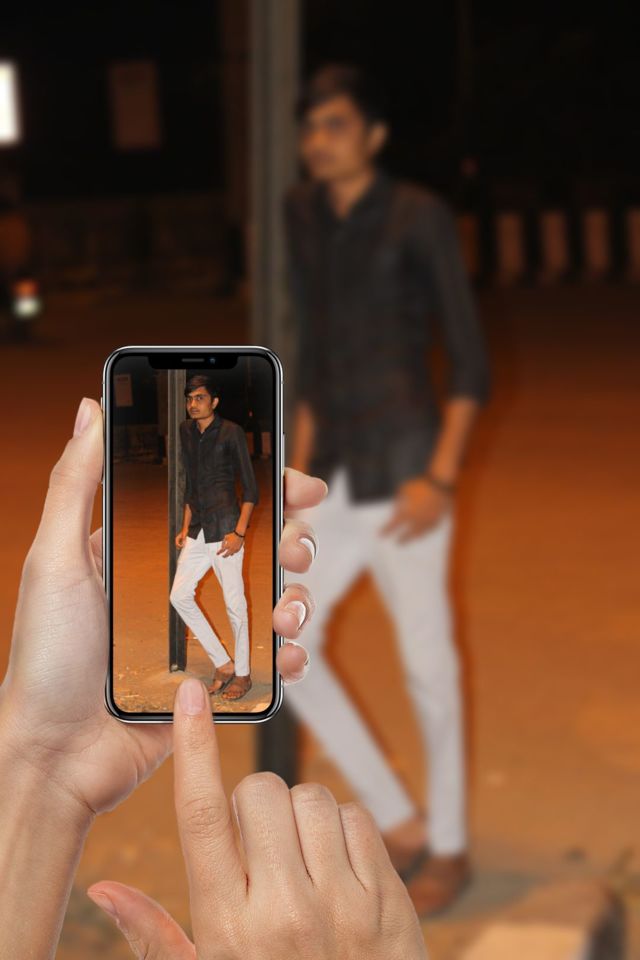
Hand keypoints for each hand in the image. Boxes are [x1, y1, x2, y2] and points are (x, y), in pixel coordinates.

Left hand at [0, 398, 327, 822]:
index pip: (214, 503)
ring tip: (288, 609)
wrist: (55, 755)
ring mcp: (203, 631)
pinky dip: (290, 652)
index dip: (260, 487)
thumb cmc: (46, 656)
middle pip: (257, 546)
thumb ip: (76, 483)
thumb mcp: (54, 558)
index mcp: (148, 548)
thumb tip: (91, 408)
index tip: (293, 481)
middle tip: (295, 547)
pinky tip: (285, 654)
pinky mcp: (217, 677)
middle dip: (291, 539)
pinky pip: (270, 657)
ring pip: (274, 597)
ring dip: (297, 596)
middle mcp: (181, 584)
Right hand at [86, 676, 427, 959]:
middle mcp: (285, 910)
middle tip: (257, 845)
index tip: (191, 696)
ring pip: (312, 798)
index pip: (201, 817)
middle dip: (253, 802)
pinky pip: (358, 818)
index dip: (194, 748)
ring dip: (299, 815)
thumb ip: (153, 934)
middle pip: (260, 792)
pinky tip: (334, 869)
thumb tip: (101, 887)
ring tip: (298, 860)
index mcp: (228, 927)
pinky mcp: (388, 899)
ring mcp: (343, 903)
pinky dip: (342, 830)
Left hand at [216, 530, 243, 556]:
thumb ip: (223, 542)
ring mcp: (235, 549)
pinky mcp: (238, 549)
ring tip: (227, 554)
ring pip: (231, 554)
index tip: (217, 554)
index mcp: (227, 545)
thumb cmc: (232, 535)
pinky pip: (235, 552)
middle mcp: (231, 548)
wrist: (239, 534)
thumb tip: (222, 547)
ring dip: (228, 554)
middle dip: (224, 556)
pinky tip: (232, 551)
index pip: (222, 550)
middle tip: (222, 556)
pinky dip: (233, 552)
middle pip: (226, 554)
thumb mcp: (226, 537)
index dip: (219, 552)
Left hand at [380, 476, 452, 542]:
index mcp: (407, 512)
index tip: (381, 535)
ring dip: (413, 538)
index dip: (387, 529)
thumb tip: (396, 506)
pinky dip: (424, 532)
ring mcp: (427, 521)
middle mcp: (417, 520)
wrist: (440, 484)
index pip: (394, 524)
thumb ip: (398, 499)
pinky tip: (421, 533)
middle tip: (397, 543)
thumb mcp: (404, 489)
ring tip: (409, 540)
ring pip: (419, 534)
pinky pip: (429, 530)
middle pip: (408, 533)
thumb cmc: (420, 485)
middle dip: (402, 538)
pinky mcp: (437, 520)